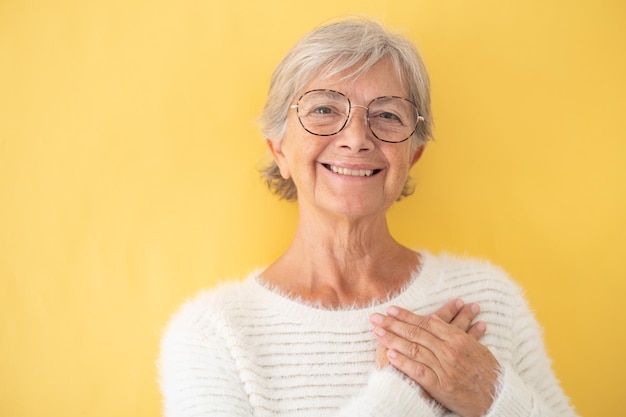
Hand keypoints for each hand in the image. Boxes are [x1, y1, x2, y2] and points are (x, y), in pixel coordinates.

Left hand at [370, 303, 498, 416]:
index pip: (426, 322)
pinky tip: (391, 355)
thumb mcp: (475, 347)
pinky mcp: (441, 385)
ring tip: (377, 332)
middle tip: (375, 317)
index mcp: (457, 338)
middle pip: (416, 333)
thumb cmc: (487, 373)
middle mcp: (449, 350)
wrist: (498, 398)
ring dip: (393, 339)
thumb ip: (455, 333)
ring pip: (414, 349)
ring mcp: (444, 367)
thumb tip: (436, 320)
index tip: (391, 309)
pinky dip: (404, 362)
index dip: (407, 315)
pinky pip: (419, 371)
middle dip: (393, 324)